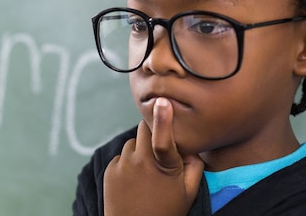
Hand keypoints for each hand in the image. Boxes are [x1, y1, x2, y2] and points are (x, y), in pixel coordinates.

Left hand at [104, 97, 203, 215]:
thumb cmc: (166, 211)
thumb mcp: (189, 193)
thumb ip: (195, 166)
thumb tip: (191, 147)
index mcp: (164, 167)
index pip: (162, 138)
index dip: (163, 118)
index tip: (162, 101)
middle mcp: (140, 162)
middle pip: (144, 129)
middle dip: (152, 132)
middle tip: (159, 151)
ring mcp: (123, 165)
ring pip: (133, 143)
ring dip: (140, 150)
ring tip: (147, 173)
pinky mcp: (110, 170)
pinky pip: (122, 156)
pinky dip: (128, 162)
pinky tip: (134, 180)